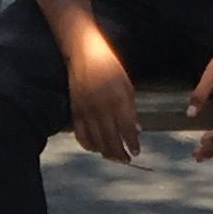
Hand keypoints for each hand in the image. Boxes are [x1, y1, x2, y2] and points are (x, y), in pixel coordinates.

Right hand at [64, 32, 140, 163]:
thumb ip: (131, 109)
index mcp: (118, 100)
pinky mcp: (75, 112)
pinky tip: (96, 148)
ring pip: (96, 141)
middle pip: (111, 140)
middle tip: (126, 159)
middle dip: (120, 153)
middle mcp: (102, 109)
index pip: (127, 129)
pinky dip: (89, 145)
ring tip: (113, 157)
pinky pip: (81, 135)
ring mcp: (87, 112)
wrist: (84, 54)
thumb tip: (137, 130)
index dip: (132, 143)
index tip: (136, 151)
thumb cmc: (110, 67)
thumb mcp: (127, 86)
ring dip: (106, 152)